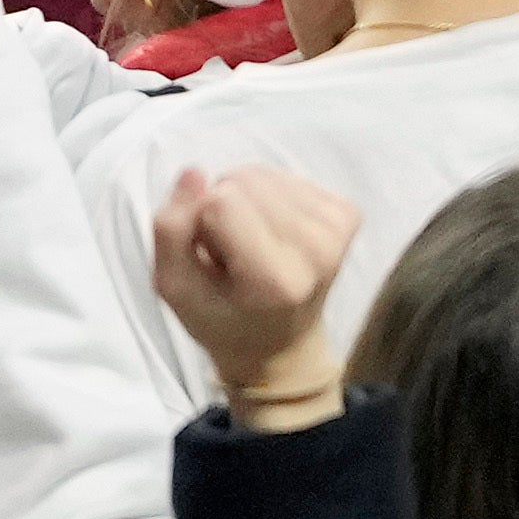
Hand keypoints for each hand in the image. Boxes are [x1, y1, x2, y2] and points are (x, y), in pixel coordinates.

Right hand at [144, 163, 363, 412]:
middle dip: (224, 208)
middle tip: (231, 254)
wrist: (282, 346)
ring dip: (246, 202)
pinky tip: (273, 234)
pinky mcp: (348, 214)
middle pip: (244, 180)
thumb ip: (170, 231)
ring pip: (264, 174)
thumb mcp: (175, 290)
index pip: (221, 201)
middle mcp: (316, 250)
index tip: (212, 258)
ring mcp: (338, 230)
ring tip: (251, 245)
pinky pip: (288, 176)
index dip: (201, 221)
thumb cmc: (223, 320)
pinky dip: (271, 199)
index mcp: (274, 278)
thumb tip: (194, 172)